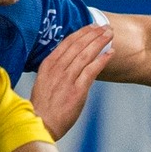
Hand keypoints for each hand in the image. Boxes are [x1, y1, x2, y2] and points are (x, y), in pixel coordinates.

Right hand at [30, 24, 115, 139]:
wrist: (40, 124)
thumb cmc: (43, 107)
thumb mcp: (44, 82)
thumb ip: (55, 71)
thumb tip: (70, 62)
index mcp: (47, 65)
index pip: (66, 43)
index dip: (81, 33)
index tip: (92, 26)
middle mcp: (56, 69)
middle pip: (77, 45)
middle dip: (93, 34)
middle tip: (105, 27)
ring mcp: (66, 79)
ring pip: (85, 55)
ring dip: (99, 42)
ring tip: (110, 34)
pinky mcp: (76, 91)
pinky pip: (91, 70)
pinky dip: (102, 60)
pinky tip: (110, 53)